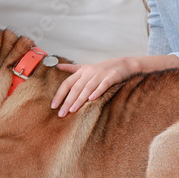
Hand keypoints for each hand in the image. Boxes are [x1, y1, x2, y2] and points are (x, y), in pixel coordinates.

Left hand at [51, 54, 178, 116]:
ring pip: (87, 87)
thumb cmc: (103, 68)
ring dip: (79, 99)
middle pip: (75, 87)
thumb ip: (72, 69)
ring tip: (73, 110)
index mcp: (82, 71)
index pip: (67, 83)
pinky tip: (92, 99)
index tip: (53, 106)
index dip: (60, 94)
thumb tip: (57, 66)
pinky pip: (103, 85)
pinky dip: (97, 91)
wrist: (125, 64)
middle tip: (61, 114)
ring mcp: (101, 74)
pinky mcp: (112, 76)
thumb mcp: (86, 67)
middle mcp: (89, 72)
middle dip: (67, 101)